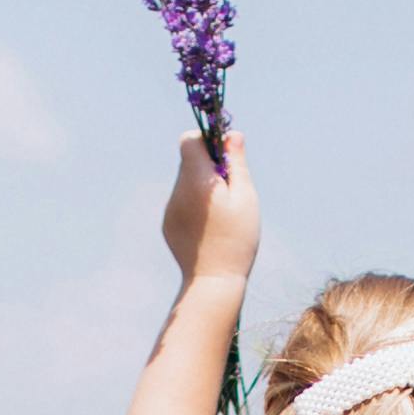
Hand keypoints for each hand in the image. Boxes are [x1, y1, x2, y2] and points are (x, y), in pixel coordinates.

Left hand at [161, 131, 259, 289]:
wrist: (213, 280)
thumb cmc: (237, 238)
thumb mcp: (245, 197)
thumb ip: (237, 162)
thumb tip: (232, 134)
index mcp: (197, 180)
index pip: (189, 140)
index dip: (206, 141)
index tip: (223, 156)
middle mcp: (178, 190)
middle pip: (188, 161)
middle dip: (208, 166)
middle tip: (230, 188)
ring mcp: (170, 208)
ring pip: (185, 183)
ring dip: (202, 187)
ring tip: (221, 213)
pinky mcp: (168, 223)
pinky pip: (181, 202)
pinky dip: (195, 206)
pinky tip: (210, 228)